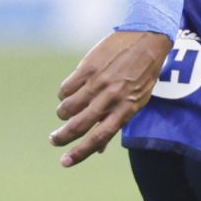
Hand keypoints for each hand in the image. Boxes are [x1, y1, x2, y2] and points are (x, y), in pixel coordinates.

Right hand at [50, 30, 172, 166]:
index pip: (99, 137)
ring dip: (63, 114)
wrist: (147, 38)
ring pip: (69, 107)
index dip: (80, 152)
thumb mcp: (137, 100)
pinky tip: (67, 93)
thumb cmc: (143, 74)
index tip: (64, 162)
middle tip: (54, 140)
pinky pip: (67, 87)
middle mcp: (111, 97)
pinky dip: (64, 94)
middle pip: (79, 124)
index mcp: (126, 109)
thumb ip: (116, 123)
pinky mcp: (88, 67)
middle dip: (62, 137)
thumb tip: (99, 150)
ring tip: (64, 113)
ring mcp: (99, 81)